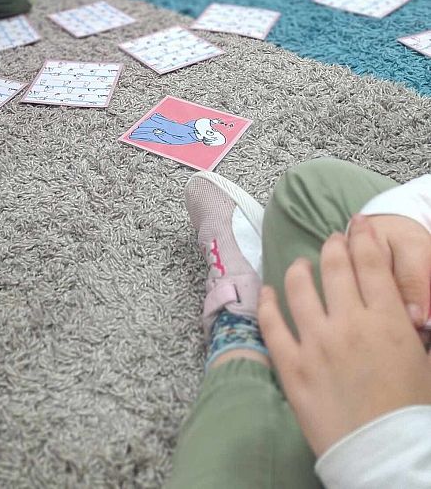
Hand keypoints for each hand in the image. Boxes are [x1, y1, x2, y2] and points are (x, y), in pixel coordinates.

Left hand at [258, 217, 430, 458]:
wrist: (385, 458)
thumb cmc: (411, 413)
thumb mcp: (424, 362)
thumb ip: (411, 327)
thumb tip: (408, 307)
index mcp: (388, 320)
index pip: (370, 263)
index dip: (363, 237)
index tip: (358, 225)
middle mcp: (349, 323)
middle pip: (335, 267)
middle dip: (333, 245)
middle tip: (332, 239)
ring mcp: (316, 343)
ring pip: (299, 288)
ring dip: (299, 269)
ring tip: (301, 264)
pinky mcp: (291, 366)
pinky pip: (271, 325)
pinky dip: (267, 303)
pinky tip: (267, 292)